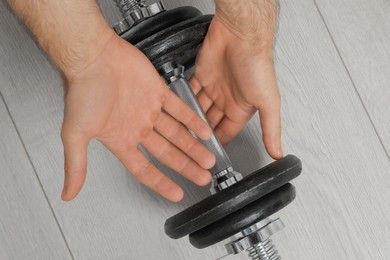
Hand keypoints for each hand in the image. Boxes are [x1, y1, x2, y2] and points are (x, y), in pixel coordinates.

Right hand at [61, 33, 215, 201]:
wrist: (93, 56)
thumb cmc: (83, 90)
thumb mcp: (76, 134)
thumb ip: (76, 165)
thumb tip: (69, 192)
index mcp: (120, 139)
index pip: (144, 168)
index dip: (161, 183)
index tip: (176, 193)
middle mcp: (137, 127)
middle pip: (167, 153)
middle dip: (186, 166)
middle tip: (203, 177)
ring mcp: (149, 110)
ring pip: (177, 133)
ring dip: (193, 146)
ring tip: (208, 159)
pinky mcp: (158, 91)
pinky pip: (180, 109)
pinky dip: (193, 120)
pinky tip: (205, 130)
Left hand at [191, 0, 282, 158]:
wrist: (241, 36)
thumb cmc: (257, 64)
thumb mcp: (268, 102)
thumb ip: (271, 128)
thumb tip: (278, 152)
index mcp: (242, 108)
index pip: (227, 132)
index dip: (218, 142)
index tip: (208, 154)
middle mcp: (227, 99)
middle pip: (210, 122)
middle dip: (201, 132)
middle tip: (189, 142)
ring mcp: (213, 88)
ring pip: (199, 108)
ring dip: (191, 118)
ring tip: (180, 129)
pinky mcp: (201, 76)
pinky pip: (190, 91)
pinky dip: (184, 100)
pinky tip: (178, 108)